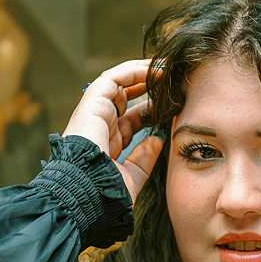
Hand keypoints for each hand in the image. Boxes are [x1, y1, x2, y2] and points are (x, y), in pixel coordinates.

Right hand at [64, 58, 165, 204]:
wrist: (87, 191)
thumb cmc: (106, 192)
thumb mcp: (132, 176)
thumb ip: (144, 158)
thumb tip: (157, 140)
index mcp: (107, 144)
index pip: (130, 121)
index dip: (152, 111)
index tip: (173, 106)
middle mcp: (99, 125)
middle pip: (125, 98)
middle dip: (148, 87)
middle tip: (173, 82)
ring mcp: (94, 113)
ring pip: (118, 83)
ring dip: (143, 74)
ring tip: (168, 69)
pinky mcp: (92, 103)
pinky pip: (113, 78)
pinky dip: (135, 71)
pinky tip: (157, 71)